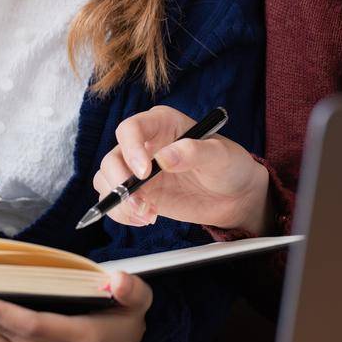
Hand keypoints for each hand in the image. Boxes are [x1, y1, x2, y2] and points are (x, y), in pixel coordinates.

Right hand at [93, 105, 269, 233]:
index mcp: (162, 123)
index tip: (144, 173)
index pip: (131, 129)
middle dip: (119, 183)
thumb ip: (194, 152)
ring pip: (106, 180)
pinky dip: (122, 214)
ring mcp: (138, 170)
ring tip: (147, 214)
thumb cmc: (229, 166)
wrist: (235, 195)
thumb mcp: (220, 156)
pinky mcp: (139, 193)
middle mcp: (144, 144)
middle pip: (112, 158)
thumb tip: (165, 158)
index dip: (131, 149)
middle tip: (141, 203)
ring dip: (119, 202)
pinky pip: (114, 202)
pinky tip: (147, 218)